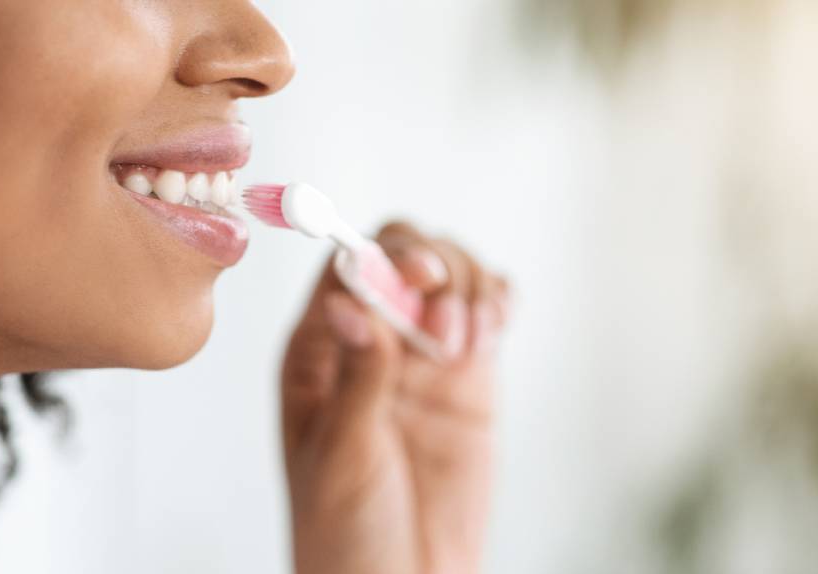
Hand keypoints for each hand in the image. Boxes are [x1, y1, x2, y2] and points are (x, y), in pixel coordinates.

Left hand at [281, 221, 509, 573]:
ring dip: (470, 287)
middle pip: (403, 256)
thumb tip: (348, 303)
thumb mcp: (343, 455)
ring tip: (471, 342)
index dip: (381, 256)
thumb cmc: (345, 530)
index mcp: (318, 352)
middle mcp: (371, 341)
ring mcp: (423, 355)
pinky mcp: (469, 375)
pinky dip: (499, 300)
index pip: (345, 268)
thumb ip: (357, 378)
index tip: (416, 278)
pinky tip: (496, 327)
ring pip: (451, 275)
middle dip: (434, 266)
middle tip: (445, 319)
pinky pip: (488, 311)